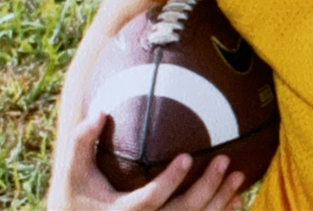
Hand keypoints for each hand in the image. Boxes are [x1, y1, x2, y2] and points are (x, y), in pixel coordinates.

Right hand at [47, 111, 246, 210]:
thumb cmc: (78, 199)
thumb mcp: (74, 174)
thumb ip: (82, 143)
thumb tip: (99, 110)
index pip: (149, 200)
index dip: (169, 181)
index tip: (187, 156)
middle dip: (206, 189)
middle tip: (225, 161)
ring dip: (220, 202)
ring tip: (239, 177)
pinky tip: (236, 200)